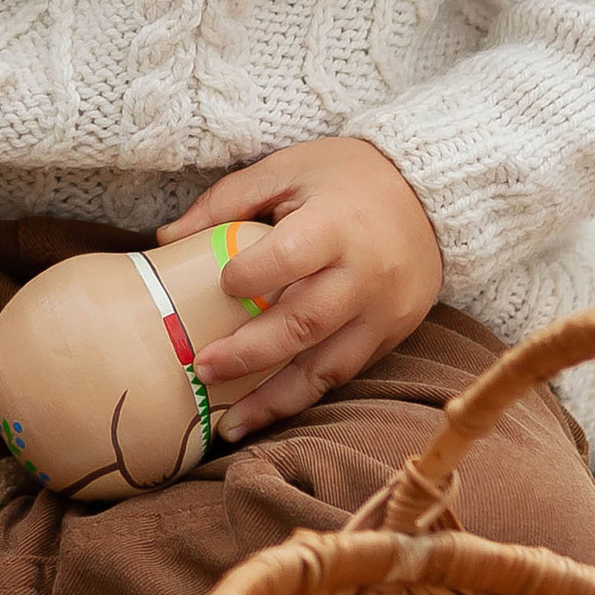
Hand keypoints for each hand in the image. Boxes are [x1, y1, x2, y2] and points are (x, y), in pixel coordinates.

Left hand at [159, 140, 444, 442]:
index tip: (222, 285)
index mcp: (336, 224)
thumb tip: (165, 239)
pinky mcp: (392, 334)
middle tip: (201, 369)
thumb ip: (228, 200)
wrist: (430, 193)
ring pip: (326, 367)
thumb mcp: (288, 168)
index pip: (288, 258)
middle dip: (249, 354)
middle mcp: (364, 274)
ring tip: (228, 425)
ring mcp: (382, 311)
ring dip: (274, 400)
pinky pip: (345, 373)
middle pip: (304, 323)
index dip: (249, 276)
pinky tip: (267, 411)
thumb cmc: (346, 177)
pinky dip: (304, 396)